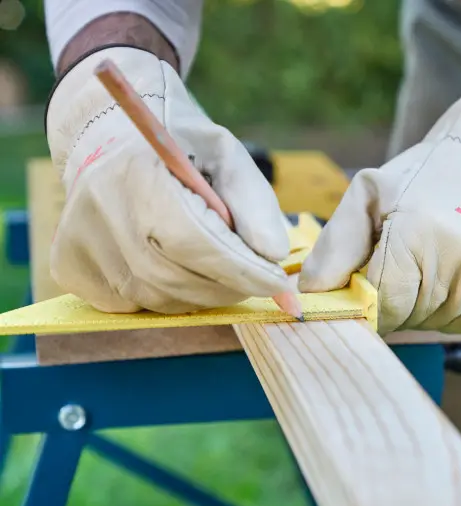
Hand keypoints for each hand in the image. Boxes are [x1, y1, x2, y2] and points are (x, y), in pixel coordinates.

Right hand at [46, 47, 291, 313]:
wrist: (111, 137)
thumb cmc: (181, 147)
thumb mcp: (228, 156)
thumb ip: (255, 203)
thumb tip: (275, 255)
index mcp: (140, 175)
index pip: (197, 243)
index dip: (244, 271)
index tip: (280, 286)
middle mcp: (101, 212)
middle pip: (179, 280)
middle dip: (230, 287)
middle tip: (257, 278)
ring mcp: (80, 243)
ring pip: (160, 300)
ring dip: (203, 293)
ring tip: (218, 266)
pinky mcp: (71, 267)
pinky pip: (134, 305)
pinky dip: (169, 296)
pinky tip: (176, 264)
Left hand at [298, 88, 460, 334]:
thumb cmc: (425, 175)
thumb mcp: (370, 194)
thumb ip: (337, 246)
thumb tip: (308, 293)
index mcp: (419, 232)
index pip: (381, 304)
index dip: (366, 301)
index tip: (364, 284)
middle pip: (406, 317)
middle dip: (393, 300)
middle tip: (402, 262)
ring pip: (432, 323)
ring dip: (422, 303)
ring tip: (432, 259)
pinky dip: (450, 307)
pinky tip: (455, 270)